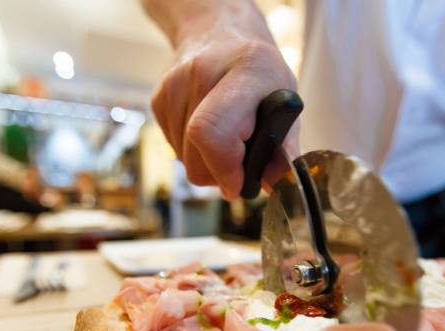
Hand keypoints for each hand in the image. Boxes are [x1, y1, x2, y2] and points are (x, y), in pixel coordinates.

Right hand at [149, 5, 296, 199]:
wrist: (220, 33)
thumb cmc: (259, 73)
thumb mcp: (286, 101)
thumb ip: (284, 146)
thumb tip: (276, 183)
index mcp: (247, 70)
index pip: (213, 132)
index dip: (224, 168)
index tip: (239, 182)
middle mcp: (202, 72)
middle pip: (195, 155)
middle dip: (218, 174)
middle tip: (239, 167)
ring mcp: (174, 84)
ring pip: (183, 159)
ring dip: (206, 164)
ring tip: (227, 141)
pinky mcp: (158, 98)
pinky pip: (174, 148)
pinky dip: (193, 153)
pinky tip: (209, 131)